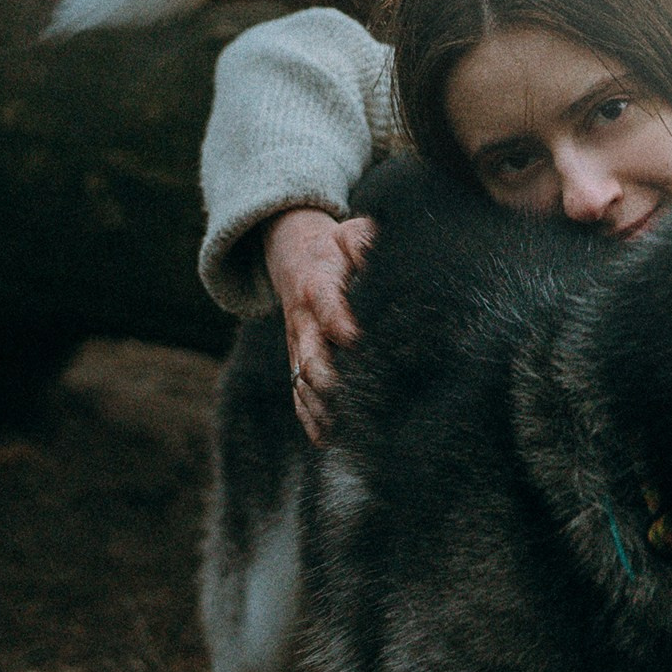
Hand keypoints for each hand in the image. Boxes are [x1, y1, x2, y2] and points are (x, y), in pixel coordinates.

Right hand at [262, 208, 376, 444]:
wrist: (294, 256)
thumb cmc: (334, 247)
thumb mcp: (349, 233)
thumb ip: (364, 241)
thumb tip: (378, 254)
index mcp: (319, 288)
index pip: (328, 308)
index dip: (341, 324)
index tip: (357, 340)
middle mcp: (303, 322)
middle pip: (310, 356)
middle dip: (327, 379)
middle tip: (347, 398)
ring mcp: (298, 345)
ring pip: (302, 382)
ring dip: (318, 407)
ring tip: (339, 431)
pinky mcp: (298, 360)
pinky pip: (297, 392)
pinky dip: (308, 416)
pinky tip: (325, 439)